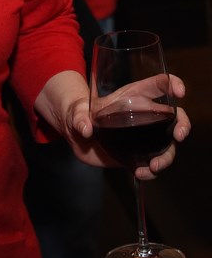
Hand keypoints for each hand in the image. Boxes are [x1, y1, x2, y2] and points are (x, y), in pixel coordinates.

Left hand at [34, 71, 190, 179]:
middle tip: (178, 136)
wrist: (75, 137)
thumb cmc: (78, 114)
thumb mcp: (76, 111)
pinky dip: (151, 171)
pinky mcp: (139, 153)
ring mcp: (144, 136)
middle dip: (182, 125)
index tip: (179, 92)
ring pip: (167, 145)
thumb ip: (78, 116)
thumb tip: (85, 128)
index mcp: (133, 97)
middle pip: (174, 117)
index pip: (159, 85)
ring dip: (166, 157)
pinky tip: (141, 173)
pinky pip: (153, 163)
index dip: (172, 84)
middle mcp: (144, 115)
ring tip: (153, 167)